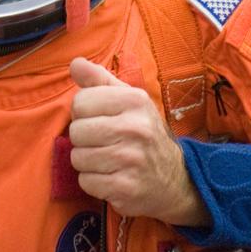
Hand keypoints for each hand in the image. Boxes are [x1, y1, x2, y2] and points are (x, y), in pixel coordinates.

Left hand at [68, 57, 207, 226]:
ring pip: (78, 158)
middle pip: (76, 131)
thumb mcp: (129, 100)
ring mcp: (131, 160)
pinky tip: (111, 177)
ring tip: (107, 159)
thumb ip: (99, 80)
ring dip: (87, 161)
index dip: (83, 113)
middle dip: (83, 139)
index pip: (80, 102)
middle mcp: (135, 128)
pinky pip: (86, 182)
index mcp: (134, 101)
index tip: (99, 119)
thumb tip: (75, 63)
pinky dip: (93, 182)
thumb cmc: (143, 133)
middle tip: (102, 142)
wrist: (175, 179)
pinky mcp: (126, 189)